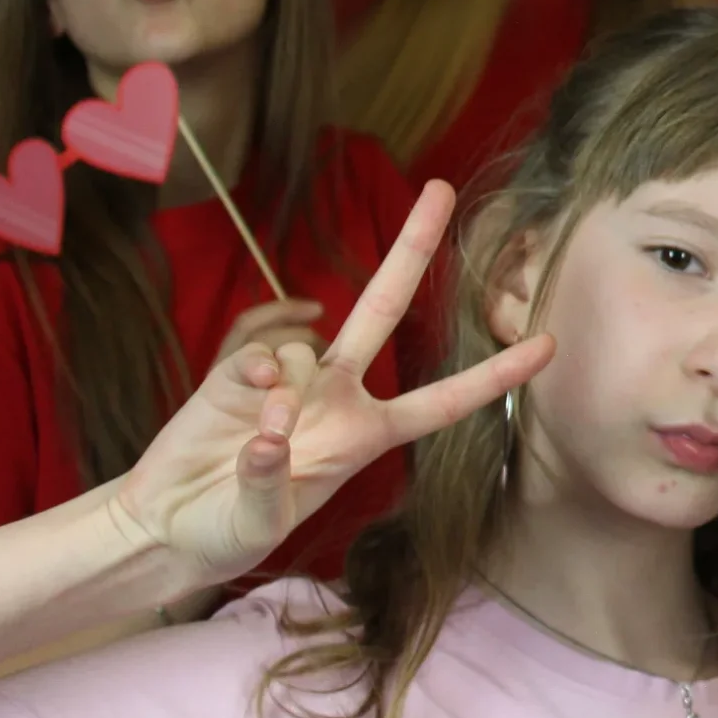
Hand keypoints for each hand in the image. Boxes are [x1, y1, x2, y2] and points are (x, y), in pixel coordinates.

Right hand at [109, 179, 554, 593]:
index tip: (549, 343)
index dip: (496, 375)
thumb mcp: (260, 523)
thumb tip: (271, 433)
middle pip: (383, 307)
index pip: (445, 401)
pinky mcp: (238, 372)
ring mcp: (289, 376)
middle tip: (442, 186)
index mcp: (367, 435)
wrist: (168, 525)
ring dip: (283, 391)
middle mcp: (338, 394)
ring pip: (305, 344)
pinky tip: (241, 398)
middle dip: (411, 246)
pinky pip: (258, 347)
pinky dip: (249, 368)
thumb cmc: (229, 530)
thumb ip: (268, 482)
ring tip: (262, 437)